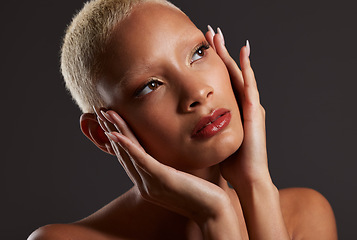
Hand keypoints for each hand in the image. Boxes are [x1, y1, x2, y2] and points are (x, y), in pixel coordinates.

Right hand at [93, 108, 240, 237]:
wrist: (213, 213)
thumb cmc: (201, 194)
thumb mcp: (180, 179)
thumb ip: (169, 169)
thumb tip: (168, 156)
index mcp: (147, 182)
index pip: (128, 157)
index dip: (117, 138)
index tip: (109, 121)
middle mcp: (144, 183)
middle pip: (123, 153)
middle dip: (110, 130)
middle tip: (99, 112)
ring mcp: (151, 183)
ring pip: (128, 152)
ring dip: (115, 131)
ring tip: (104, 114)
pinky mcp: (161, 179)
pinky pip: (141, 160)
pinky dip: (127, 147)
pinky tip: (116, 135)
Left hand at [205, 27, 269, 187]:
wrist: (247, 178)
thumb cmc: (231, 162)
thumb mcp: (213, 140)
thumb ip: (205, 128)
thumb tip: (187, 125)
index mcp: (232, 110)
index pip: (220, 81)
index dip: (212, 64)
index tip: (200, 49)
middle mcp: (242, 104)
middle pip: (229, 72)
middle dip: (220, 52)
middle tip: (210, 33)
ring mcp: (251, 106)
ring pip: (239, 73)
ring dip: (230, 54)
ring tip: (220, 35)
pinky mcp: (255, 111)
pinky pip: (250, 85)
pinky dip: (247, 67)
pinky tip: (243, 51)